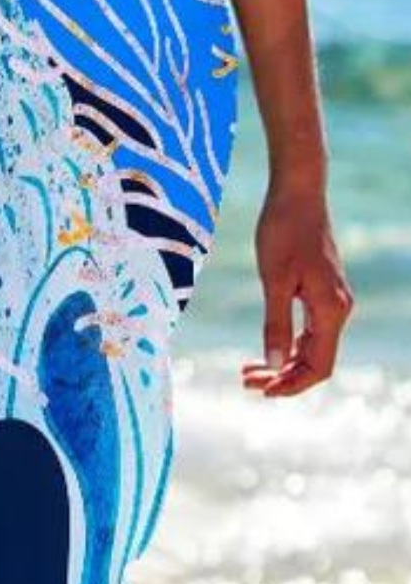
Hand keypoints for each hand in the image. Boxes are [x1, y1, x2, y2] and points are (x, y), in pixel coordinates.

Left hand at [242, 180, 354, 396]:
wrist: (297, 192)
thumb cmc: (283, 230)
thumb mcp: (274, 280)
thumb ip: (276, 324)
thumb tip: (275, 366)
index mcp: (331, 310)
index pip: (319, 366)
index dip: (293, 385)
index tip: (262, 391)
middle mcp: (338, 308)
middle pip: (315, 360)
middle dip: (283, 376)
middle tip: (245, 381)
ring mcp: (331, 299)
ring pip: (312, 345)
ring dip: (283, 361)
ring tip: (248, 370)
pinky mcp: (321, 289)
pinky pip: (309, 328)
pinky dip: (288, 342)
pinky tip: (266, 346)